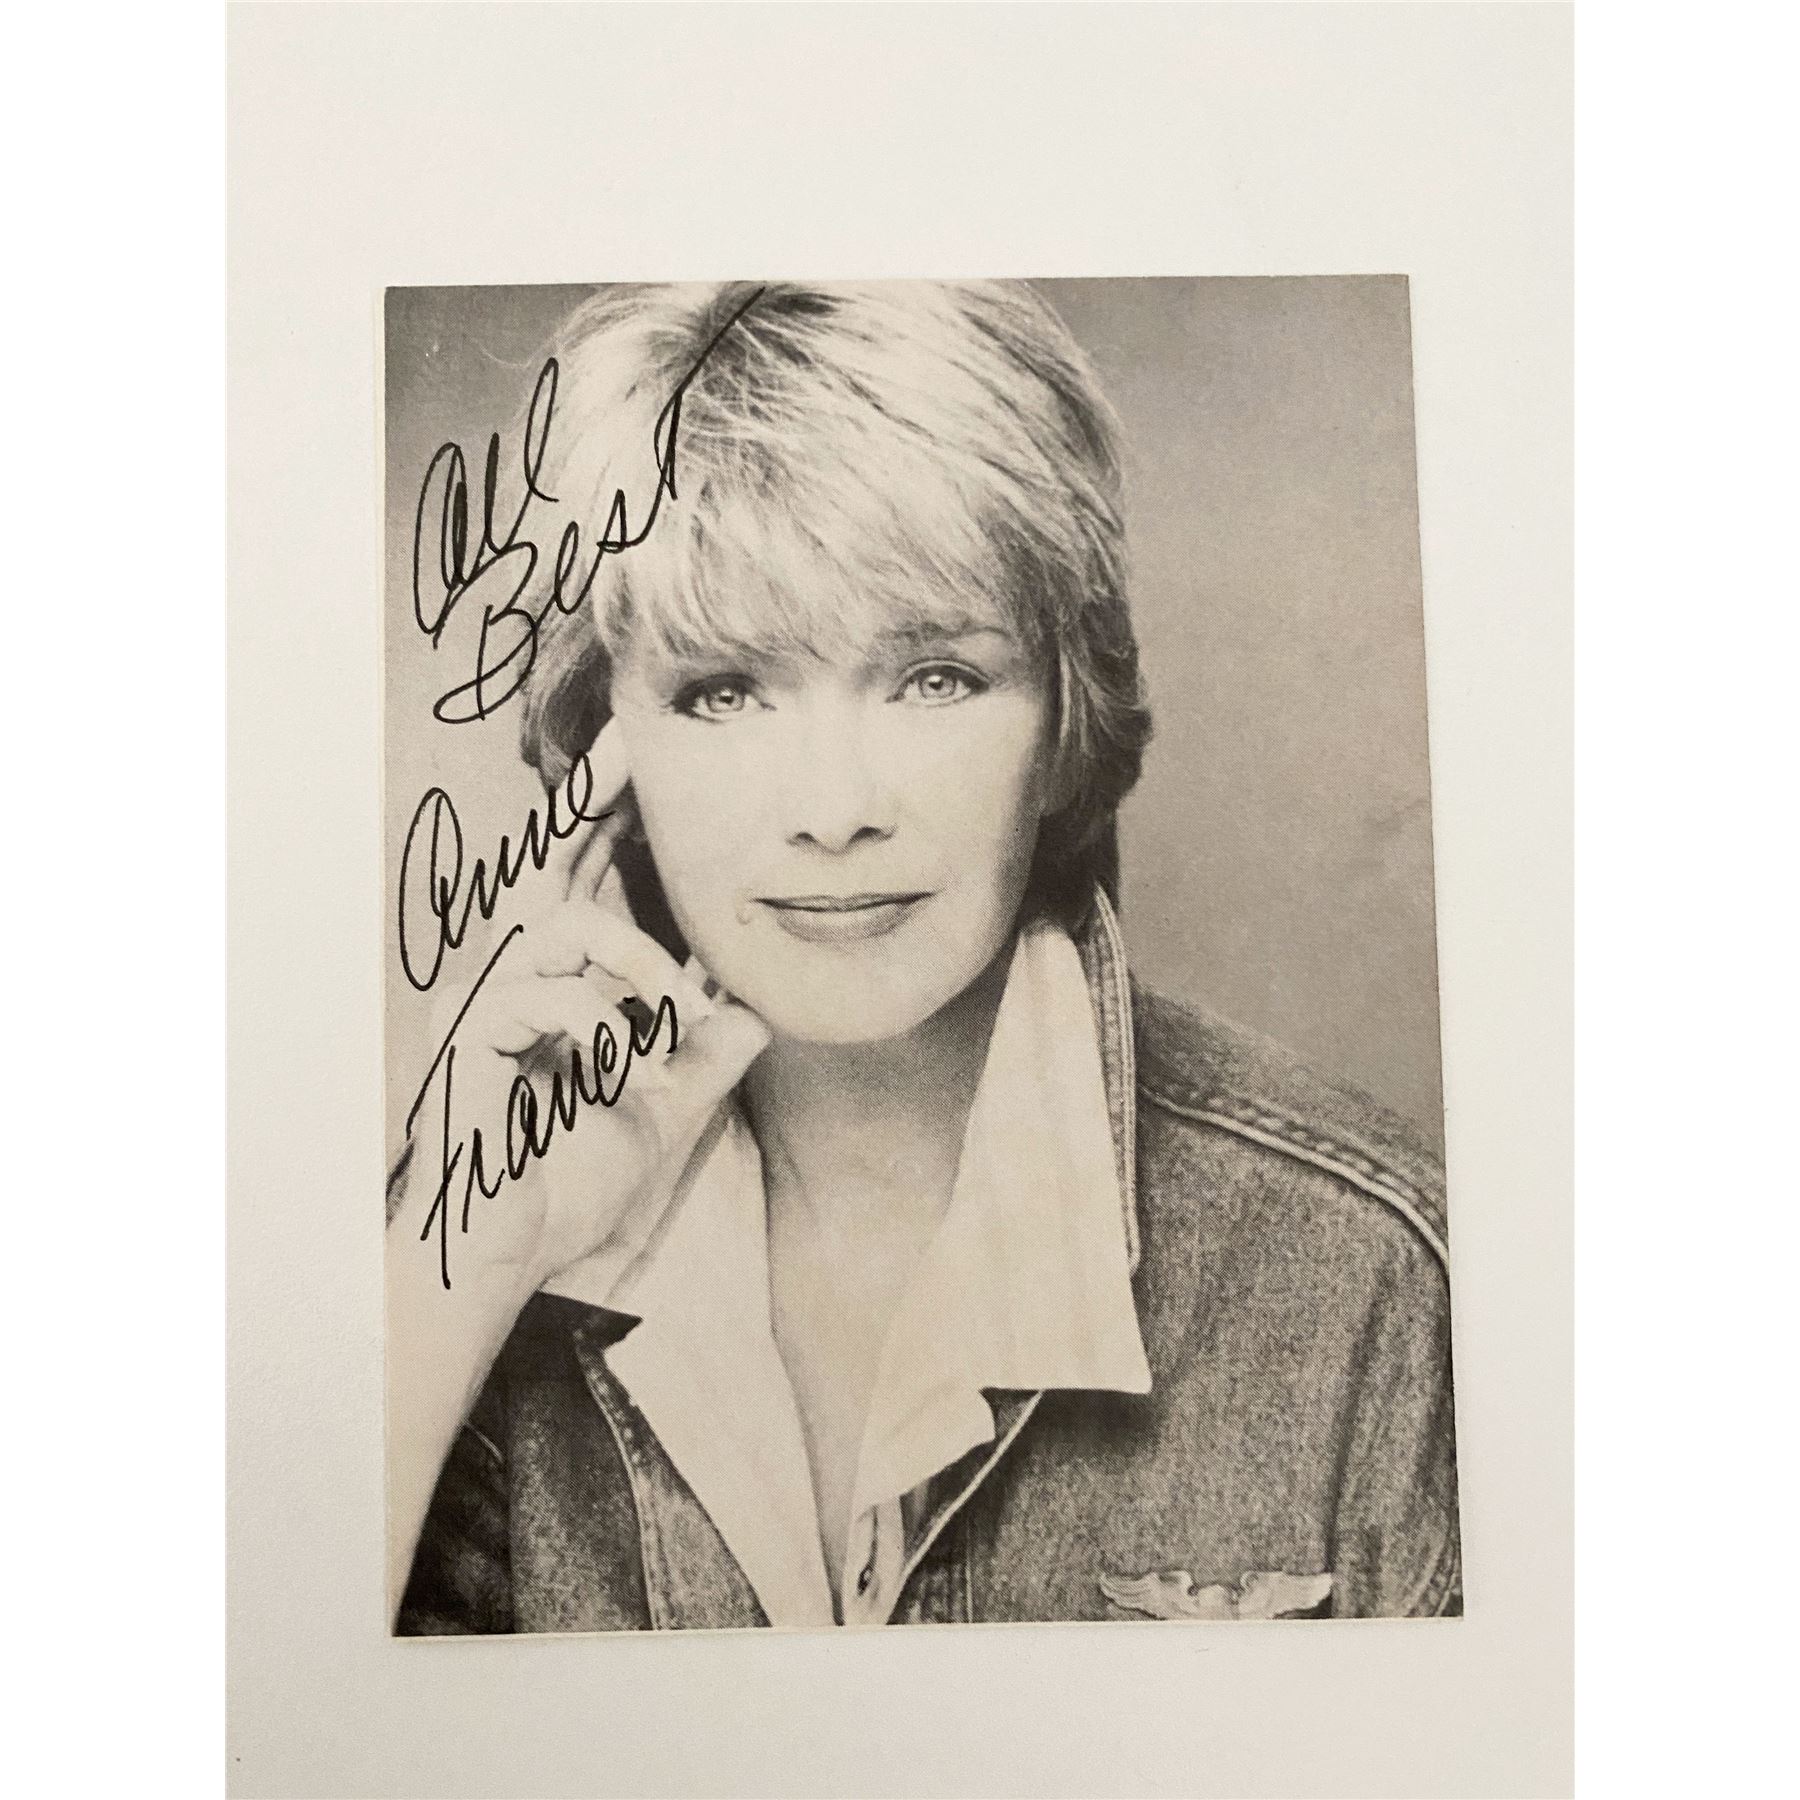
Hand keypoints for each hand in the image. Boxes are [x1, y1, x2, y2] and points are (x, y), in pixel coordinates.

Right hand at [400, 720, 770, 1297]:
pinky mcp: (472, 1034)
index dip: (607, 815)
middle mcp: (519, 976)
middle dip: (593, 798)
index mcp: (563, 983)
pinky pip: (548, 993)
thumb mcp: (663, 1111)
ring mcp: (490, 1000)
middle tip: (632, 742)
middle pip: (553, 862)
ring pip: (566, 925)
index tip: (640, 751)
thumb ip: (703, 1060)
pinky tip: (624, 1072)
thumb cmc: (569, 1181)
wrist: (513, 1252)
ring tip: (676, 1019)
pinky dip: (601, 1027)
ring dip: (639, 963)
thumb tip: (756, 1016)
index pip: (585, 881)